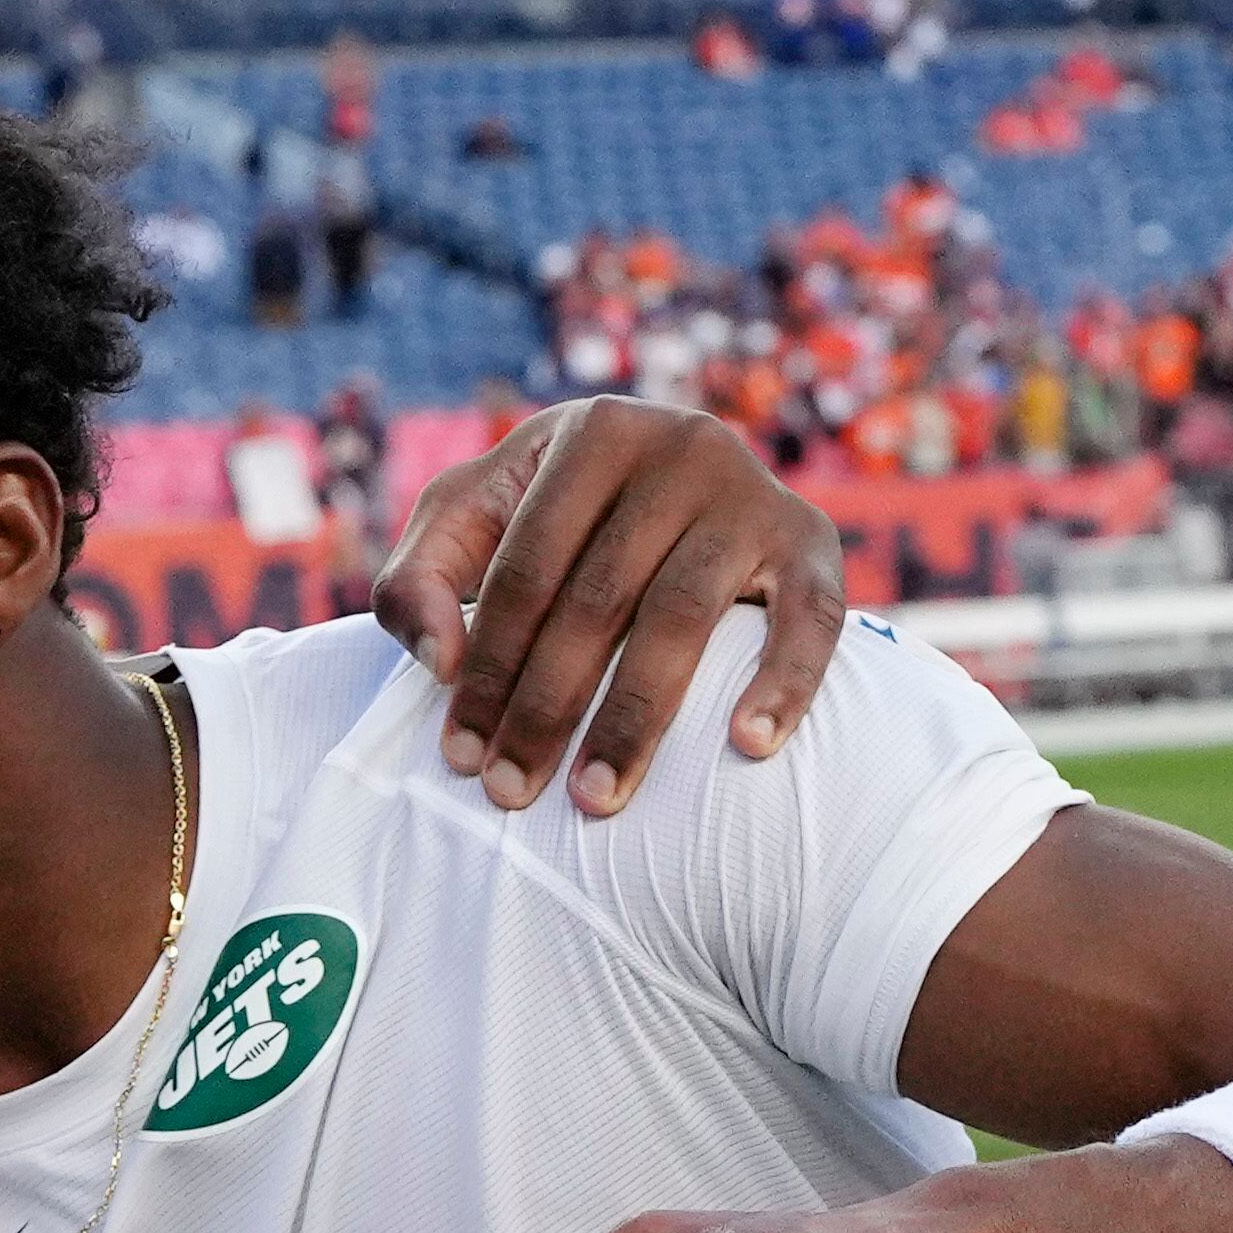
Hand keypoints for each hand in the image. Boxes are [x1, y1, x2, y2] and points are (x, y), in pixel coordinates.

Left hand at [373, 394, 847, 812]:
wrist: (681, 477)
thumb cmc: (551, 514)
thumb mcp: (471, 519)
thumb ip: (420, 577)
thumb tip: (441, 659)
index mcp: (591, 433)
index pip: (526, 569)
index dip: (486, 667)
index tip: (460, 756)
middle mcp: (680, 447)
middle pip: (599, 600)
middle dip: (546, 708)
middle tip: (511, 793)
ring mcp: (751, 493)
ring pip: (685, 619)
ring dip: (636, 720)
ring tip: (595, 799)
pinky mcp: (812, 540)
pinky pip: (811, 617)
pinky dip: (785, 681)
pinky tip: (749, 746)